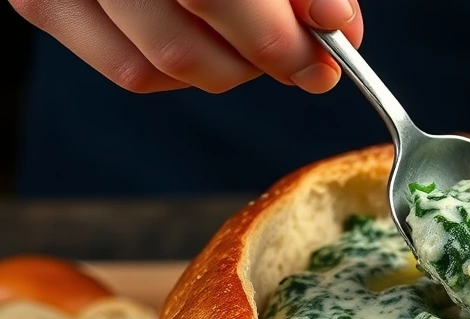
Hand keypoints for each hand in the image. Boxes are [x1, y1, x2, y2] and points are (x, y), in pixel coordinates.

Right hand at [8, 0, 363, 93]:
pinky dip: (187, 70)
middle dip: (265, 58)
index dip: (278, 36)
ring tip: (255, 39)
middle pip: (187, 43)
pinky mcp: (44, 4)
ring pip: (163, 66)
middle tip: (308, 60)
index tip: (332, 47)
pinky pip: (133, 71)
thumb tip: (335, 23)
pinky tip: (210, 39)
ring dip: (230, 68)